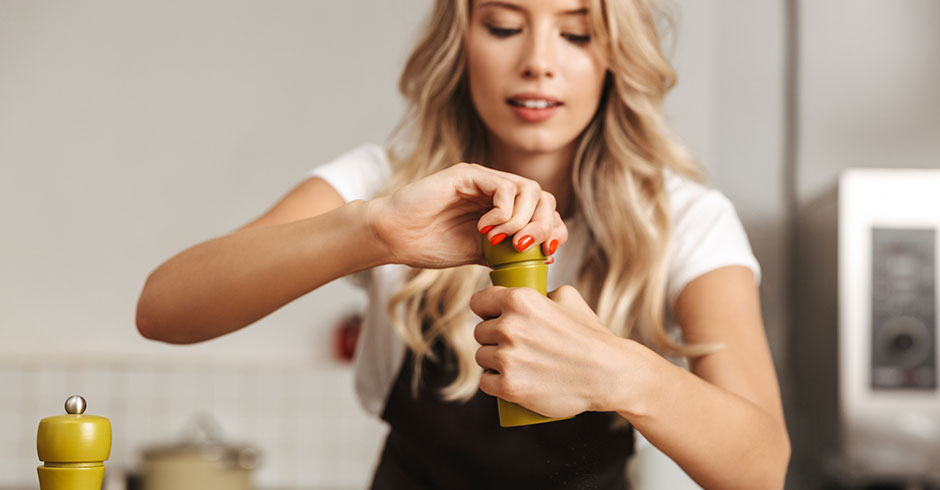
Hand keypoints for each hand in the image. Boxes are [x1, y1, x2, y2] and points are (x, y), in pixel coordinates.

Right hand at [365, 163, 567, 268]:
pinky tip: (485, 230)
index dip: (554, 229)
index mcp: (502, 207)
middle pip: (544, 197)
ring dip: (524, 221)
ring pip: (530, 190)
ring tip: (502, 241)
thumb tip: (546, 256)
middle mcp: (496, 190)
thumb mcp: (479, 255)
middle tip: (524, 248)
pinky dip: (504, 213)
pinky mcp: (469, 174)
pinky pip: (505, 188)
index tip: (548, 252)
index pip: (545, 210)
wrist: (394, 237)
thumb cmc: (429, 245)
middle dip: (543, 226)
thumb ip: (508, 252)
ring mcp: (483, 180)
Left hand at [469, 285, 631, 418]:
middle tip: (514, 346)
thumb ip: (541, 291)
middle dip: (493, 338)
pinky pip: (486, 382)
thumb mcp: (568, 298)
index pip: (479, 302)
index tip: (491, 317)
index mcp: (519, 300)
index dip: (485, 310)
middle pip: (479, 332)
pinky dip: (495, 383)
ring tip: (515, 364)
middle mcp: (509, 326)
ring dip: (493, 361)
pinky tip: (508, 380)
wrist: (609, 374)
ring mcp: (508, 358)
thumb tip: (527, 291)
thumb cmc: (591, 336)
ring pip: (481, 357)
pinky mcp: (509, 386)